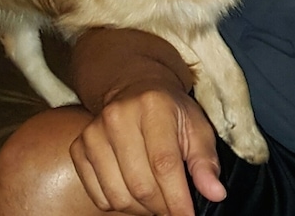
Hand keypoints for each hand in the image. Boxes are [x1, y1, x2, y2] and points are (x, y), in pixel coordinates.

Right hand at [70, 82, 226, 215]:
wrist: (134, 89)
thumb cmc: (170, 112)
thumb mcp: (196, 127)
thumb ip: (205, 161)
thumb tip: (214, 193)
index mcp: (152, 105)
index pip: (163, 163)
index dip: (178, 199)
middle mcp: (118, 116)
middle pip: (140, 185)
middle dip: (162, 207)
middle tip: (173, 205)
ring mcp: (94, 131)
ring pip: (118, 195)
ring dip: (141, 208)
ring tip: (154, 196)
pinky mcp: (79, 147)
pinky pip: (98, 195)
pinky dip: (117, 202)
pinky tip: (131, 187)